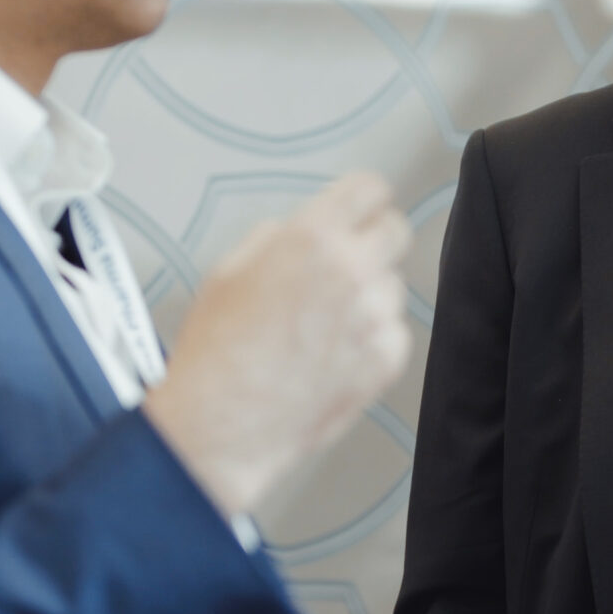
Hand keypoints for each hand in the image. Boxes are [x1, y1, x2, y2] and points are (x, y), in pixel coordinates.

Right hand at [144, 174, 413, 515]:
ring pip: (393, 286)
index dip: (361, 199)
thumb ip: (275, 240)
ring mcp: (375, 317)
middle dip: (373, 240)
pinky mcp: (387, 360)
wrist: (223, 424)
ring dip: (369, 295)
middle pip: (395, 231)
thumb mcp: (228, 271)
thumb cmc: (216, 353)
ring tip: (324, 325)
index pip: (368, 189)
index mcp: (312, 238)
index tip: (360, 208)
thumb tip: (295, 235)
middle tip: (347, 262)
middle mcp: (353, 270)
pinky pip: (393, 332)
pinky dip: (372, 338)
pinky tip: (333, 354)